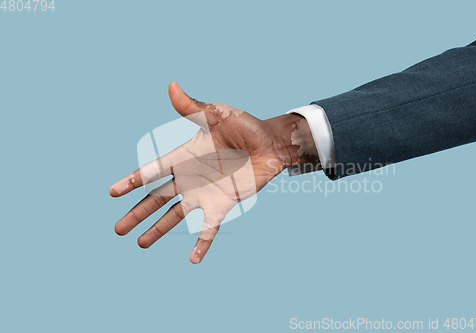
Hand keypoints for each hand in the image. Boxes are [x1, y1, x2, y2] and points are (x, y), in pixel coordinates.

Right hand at [109, 82, 318, 263]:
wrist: (271, 144)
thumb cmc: (244, 126)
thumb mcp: (218, 115)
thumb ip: (193, 108)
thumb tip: (172, 86)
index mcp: (183, 156)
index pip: (152, 171)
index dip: (132, 181)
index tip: (112, 193)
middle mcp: (189, 178)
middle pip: (156, 199)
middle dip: (136, 213)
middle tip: (117, 230)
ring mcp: (204, 194)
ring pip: (175, 216)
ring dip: (158, 230)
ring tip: (140, 244)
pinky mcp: (223, 205)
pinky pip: (209, 227)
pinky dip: (202, 243)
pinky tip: (193, 260)